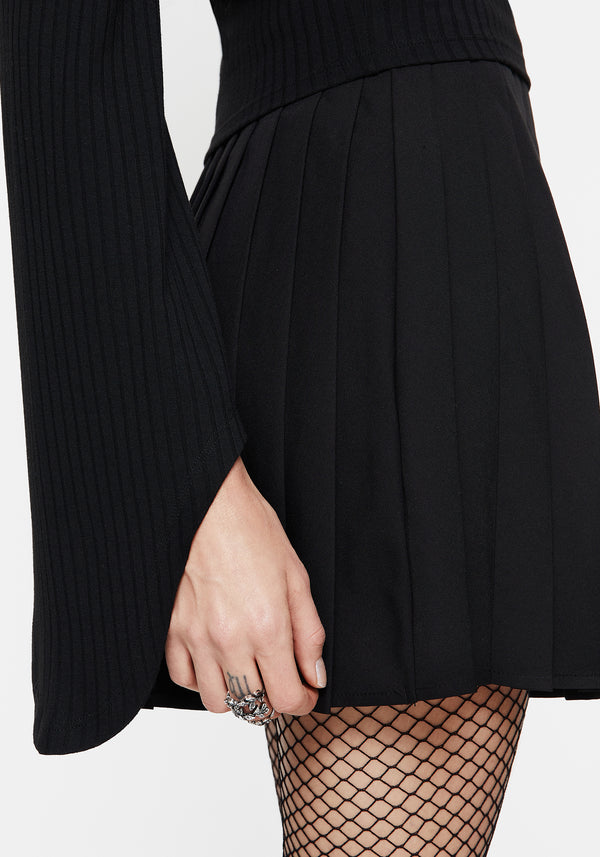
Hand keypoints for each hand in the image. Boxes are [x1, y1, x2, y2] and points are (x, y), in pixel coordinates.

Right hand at [165, 455, 326, 717]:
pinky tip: (217, 660)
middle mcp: (230, 639)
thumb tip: (315, 672)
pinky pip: (183, 678)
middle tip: (280, 680)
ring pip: (215, 701)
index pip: (287, 698)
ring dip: (237, 695)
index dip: (303, 702)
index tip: (306, 692)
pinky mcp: (172, 629)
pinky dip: (202, 679)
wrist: (209, 503)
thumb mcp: (296, 576)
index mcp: (267, 626)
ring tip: (248, 671)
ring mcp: (196, 637)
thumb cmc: (251, 528)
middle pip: (252, 706)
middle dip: (273, 700)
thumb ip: (309, 631)